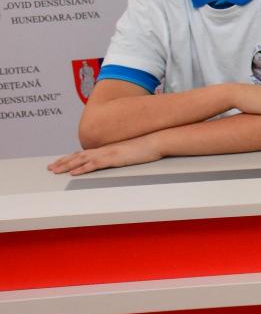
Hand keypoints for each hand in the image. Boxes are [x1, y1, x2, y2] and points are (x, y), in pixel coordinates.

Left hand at [49, 135, 163, 175]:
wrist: (156, 141)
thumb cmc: (147, 146)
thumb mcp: (130, 151)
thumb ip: (120, 155)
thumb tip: (116, 159)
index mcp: (107, 149)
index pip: (84, 153)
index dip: (70, 158)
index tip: (60, 162)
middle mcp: (104, 149)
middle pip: (78, 156)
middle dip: (63, 162)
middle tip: (51, 168)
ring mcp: (108, 153)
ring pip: (82, 159)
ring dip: (67, 165)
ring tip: (55, 171)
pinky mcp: (113, 158)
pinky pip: (94, 164)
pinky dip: (82, 168)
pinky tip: (74, 173)